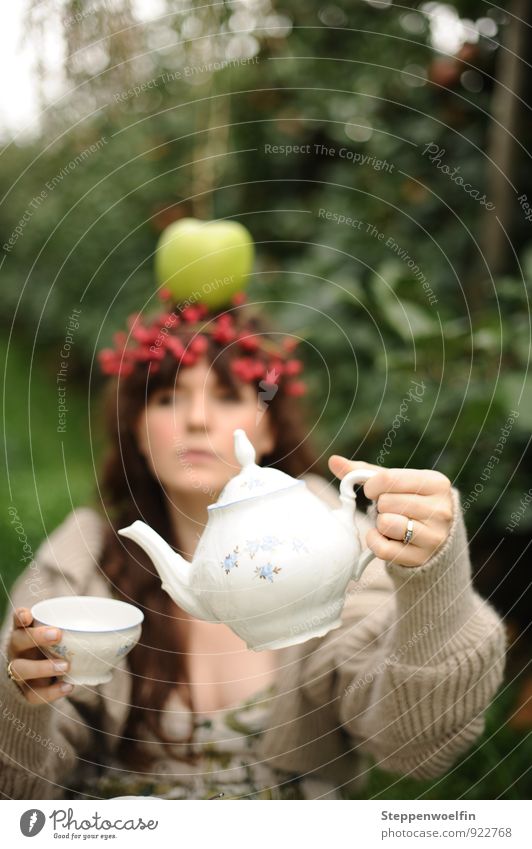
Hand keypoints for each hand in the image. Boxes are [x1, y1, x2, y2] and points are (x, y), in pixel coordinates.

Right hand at [6, 607, 73, 703]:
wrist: (39, 680)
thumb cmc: (53, 650)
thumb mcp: (58, 638)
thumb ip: (74, 631)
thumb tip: (112, 632)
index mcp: (25, 632)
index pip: (18, 620)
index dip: (21, 617)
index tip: (28, 616)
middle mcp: (18, 650)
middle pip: (18, 641)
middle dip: (36, 637)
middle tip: (57, 634)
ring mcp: (19, 671)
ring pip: (21, 669)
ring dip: (43, 667)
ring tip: (65, 666)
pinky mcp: (25, 692)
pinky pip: (34, 694)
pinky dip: (52, 692)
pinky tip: (68, 687)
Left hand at [328, 456, 453, 567]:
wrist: (433, 536)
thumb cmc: (409, 501)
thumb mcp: (394, 483)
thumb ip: (364, 472)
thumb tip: (334, 461)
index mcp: (436, 483)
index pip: (388, 478)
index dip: (371, 486)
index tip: (373, 491)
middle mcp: (441, 509)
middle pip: (386, 502)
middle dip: (379, 506)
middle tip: (389, 510)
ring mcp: (435, 536)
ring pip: (386, 524)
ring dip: (380, 524)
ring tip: (391, 524)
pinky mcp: (422, 557)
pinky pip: (384, 549)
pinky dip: (375, 543)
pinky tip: (384, 538)